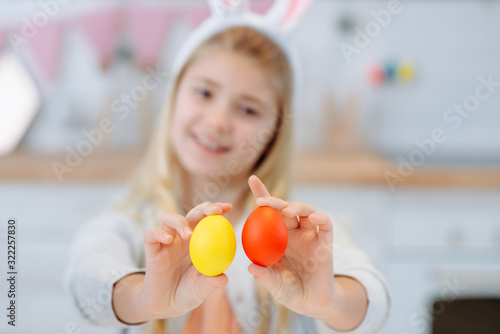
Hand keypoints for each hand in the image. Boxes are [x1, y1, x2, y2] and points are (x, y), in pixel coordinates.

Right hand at [140, 201, 232, 317]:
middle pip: (191, 214)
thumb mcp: (201, 290)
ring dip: (179, 221)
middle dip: (204, 208)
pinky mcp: (152, 250)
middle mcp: (182, 239)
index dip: (216, 210)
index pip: (207, 220)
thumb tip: (224, 279)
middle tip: (214, 212)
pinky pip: (151, 235)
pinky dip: (159, 233)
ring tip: (188, 234)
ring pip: (168, 218)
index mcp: (198, 242)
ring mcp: (166, 243)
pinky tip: (168, 240)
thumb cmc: (187, 293)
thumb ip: (210, 283)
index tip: (228, 208)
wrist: (165, 306)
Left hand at [247, 175, 336, 317]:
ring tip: (287, 210)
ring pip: (306, 211)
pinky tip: (313, 218)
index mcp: (278, 237)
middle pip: (285, 208)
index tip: (252, 179)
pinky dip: (320, 218)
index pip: (269, 211)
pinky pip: (325, 225)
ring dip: (297, 206)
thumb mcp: (275, 285)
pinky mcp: (325, 243)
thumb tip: (250, 267)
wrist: (313, 303)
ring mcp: (310, 236)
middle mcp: (293, 232)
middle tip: (263, 202)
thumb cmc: (289, 291)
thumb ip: (265, 277)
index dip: (262, 194)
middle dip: (275, 201)